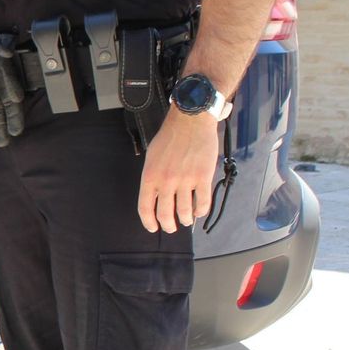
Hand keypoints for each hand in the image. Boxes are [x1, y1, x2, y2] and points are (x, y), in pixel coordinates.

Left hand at [138, 107, 221, 232]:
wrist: (190, 121)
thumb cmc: (169, 137)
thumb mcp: (152, 158)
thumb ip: (153, 178)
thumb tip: (156, 197)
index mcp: (150, 177)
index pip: (145, 208)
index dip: (149, 222)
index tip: (153, 228)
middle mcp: (166, 181)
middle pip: (165, 214)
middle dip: (169, 225)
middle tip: (172, 228)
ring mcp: (185, 180)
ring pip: (185, 211)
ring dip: (186, 219)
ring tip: (187, 220)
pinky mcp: (203, 177)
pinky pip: (203, 202)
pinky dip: (201, 211)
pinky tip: (200, 211)